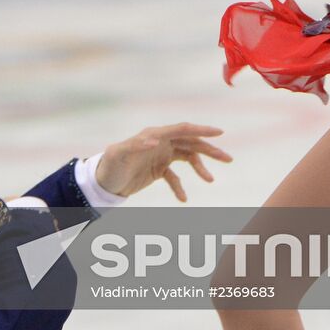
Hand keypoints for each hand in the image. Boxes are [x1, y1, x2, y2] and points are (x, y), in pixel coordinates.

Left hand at [95, 122, 232, 201]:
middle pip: (191, 142)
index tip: (220, 133)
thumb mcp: (119, 154)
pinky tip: (184, 199)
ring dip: (200, 168)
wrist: (101, 182)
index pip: (183, 129)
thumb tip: (154, 140)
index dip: (201, 130)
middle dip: (210, 149)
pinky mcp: (158, 169)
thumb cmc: (109, 165)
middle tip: (228, 159)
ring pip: (188, 158)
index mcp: (155, 134)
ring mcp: (161, 155)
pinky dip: (181, 187)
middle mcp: (161, 142)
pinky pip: (175, 177)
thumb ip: (135, 145)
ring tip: (210, 180)